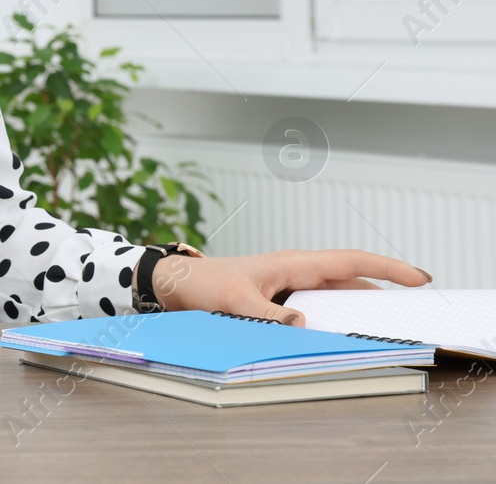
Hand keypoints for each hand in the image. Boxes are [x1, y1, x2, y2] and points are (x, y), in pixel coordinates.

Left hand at [150, 249, 432, 325]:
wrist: (178, 285)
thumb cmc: (204, 285)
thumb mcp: (234, 302)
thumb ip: (267, 315)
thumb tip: (302, 325)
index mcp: (293, 264)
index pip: (350, 262)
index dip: (387, 269)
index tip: (419, 278)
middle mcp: (297, 272)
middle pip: (351, 281)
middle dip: (384, 291)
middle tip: (414, 310)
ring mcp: (291, 286)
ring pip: (337, 296)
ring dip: (360, 307)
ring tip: (386, 326)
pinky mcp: (282, 301)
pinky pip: (319, 309)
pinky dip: (336, 319)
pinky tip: (344, 335)